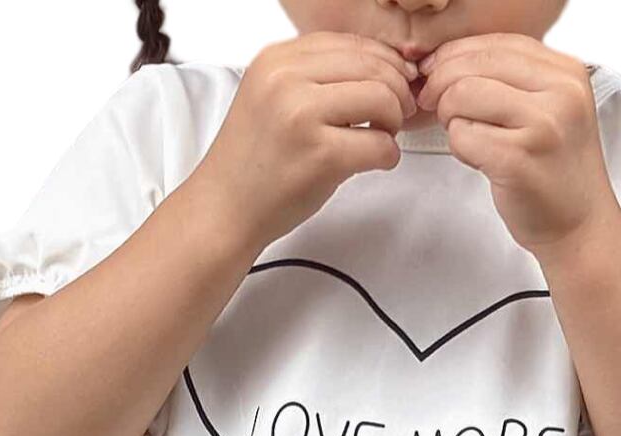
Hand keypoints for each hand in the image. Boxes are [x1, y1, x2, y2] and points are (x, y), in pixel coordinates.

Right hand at [192, 34, 418, 253]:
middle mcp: (287, 78)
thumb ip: (315, 78)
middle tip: (396, 116)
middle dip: (396, 91)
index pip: (349, 41)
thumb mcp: (273, 99)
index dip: (383, 61)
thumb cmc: (253, 164)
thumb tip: (379, 69)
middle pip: (372, 65)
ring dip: (394, 121)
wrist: (223, 210)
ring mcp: (303, 114)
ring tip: (382, 138)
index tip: (395, 83)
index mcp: (276, 59)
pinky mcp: (320, 154)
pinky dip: (388, 155)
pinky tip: (375, 162)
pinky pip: (380, 144)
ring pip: (382, 97)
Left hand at [417, 36, 620, 254]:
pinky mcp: (518, 160)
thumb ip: (510, 79)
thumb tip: (445, 61)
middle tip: (436, 105)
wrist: (581, 226)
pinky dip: (458, 147)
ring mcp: (541, 126)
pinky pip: (462, 136)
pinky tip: (477, 158)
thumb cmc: (556, 172)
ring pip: (462, 95)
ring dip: (450, 117)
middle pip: (475, 64)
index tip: (434, 72)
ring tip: (466, 136)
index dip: (456, 54)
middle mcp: (560, 93)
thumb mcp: (548, 109)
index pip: (498, 43)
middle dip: (443, 84)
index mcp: (567, 72)